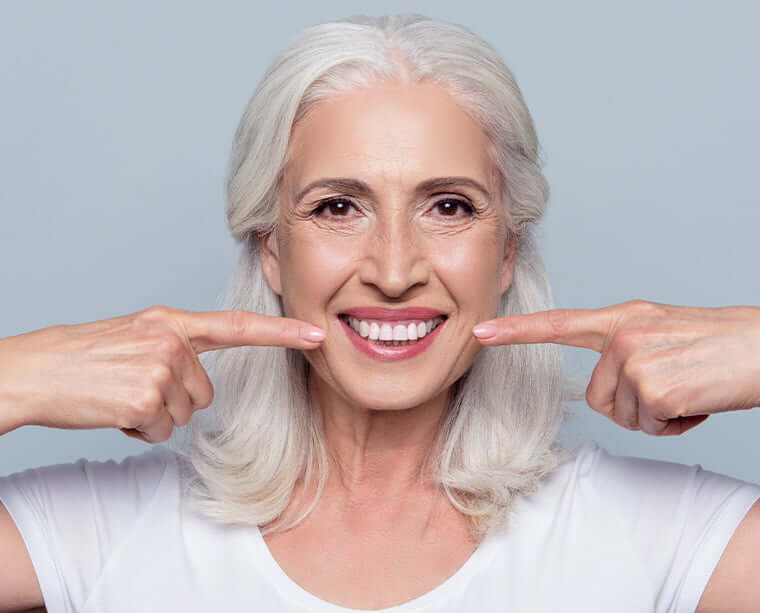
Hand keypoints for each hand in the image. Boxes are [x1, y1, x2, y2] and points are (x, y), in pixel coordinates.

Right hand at [0, 305, 325, 442]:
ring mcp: (159, 368)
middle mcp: (171, 340)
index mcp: (171, 322)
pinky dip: (138, 429)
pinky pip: (160, 430)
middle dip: (174, 400)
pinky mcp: (145, 398)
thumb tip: (202, 379)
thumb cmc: (85, 357)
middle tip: (133, 386)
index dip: (281, 332)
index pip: (237, 326)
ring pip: (184, 414)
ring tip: (120, 394)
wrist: (34, 370)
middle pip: (205, 392)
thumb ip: (177, 345)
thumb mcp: (136, 335)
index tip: (315, 334)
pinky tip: (113, 410)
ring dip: (155, 415)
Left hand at [472, 300, 759, 435]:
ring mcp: (636, 359)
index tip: (480, 333)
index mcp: (624, 319)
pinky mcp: (653, 386)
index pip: (560, 324)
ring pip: (624, 416)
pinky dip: (676, 424)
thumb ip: (626, 350)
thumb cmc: (719, 346)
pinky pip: (650, 426)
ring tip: (689, 390)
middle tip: (674, 388)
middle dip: (634, 406)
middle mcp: (623, 334)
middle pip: (598, 398)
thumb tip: (606, 387)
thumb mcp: (664, 333)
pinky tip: (697, 400)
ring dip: (658, 416)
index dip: (517, 332)